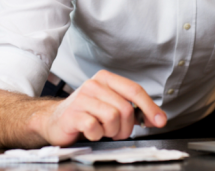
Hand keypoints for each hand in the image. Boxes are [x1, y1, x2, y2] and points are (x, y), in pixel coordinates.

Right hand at [38, 70, 166, 143]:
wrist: (54, 121)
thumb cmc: (86, 113)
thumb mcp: (111, 106)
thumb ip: (133, 109)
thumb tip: (157, 118)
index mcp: (106, 79)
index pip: (135, 90)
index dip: (150, 107)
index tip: (160, 121)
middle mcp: (94, 84)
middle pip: (126, 108)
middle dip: (126, 127)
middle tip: (117, 132)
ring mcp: (82, 98)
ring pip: (113, 118)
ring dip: (111, 131)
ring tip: (102, 130)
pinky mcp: (72, 114)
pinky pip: (95, 127)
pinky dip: (96, 135)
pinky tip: (90, 132)